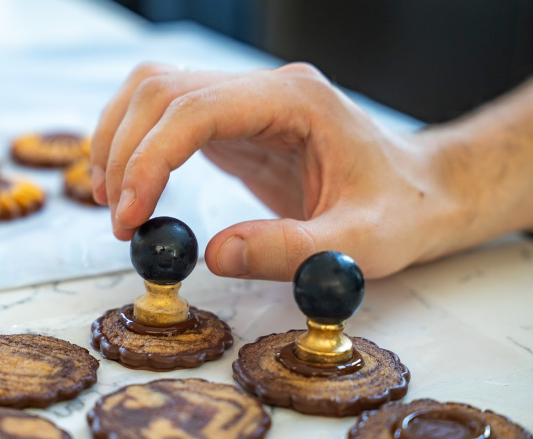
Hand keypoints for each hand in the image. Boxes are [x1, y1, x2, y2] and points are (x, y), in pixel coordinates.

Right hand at [91, 62, 470, 280]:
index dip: (150, 158)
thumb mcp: (362, 244)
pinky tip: (135, 188)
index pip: (197, 109)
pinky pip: (170, 120)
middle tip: (118, 218)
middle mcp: (266, 90)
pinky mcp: (238, 126)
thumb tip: (214, 255)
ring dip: (120, 140)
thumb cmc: (402, 212)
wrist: (420, 193)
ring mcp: (249, 102)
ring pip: (156, 93)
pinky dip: (139, 148)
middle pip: (162, 89)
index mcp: (295, 101)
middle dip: (124, 149)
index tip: (129, 214)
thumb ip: (293, 251)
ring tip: (112, 201)